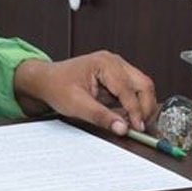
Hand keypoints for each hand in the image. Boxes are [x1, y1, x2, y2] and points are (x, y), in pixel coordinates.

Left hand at [13, 52, 156, 134]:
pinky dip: (135, 104)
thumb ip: (101, 117)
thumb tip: (122, 128)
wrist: (46, 80)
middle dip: (145, 107)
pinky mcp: (117, 76)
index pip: (128, 89)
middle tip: (140, 127)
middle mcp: (114, 61)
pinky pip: (134, 90)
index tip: (137, 128)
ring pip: (142, 86)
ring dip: (142, 106)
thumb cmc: (57, 87)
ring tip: (134, 124)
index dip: (136, 111)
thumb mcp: (77, 105)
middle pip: (143, 84)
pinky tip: (128, 117)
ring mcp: (117, 67)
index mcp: (105, 63)